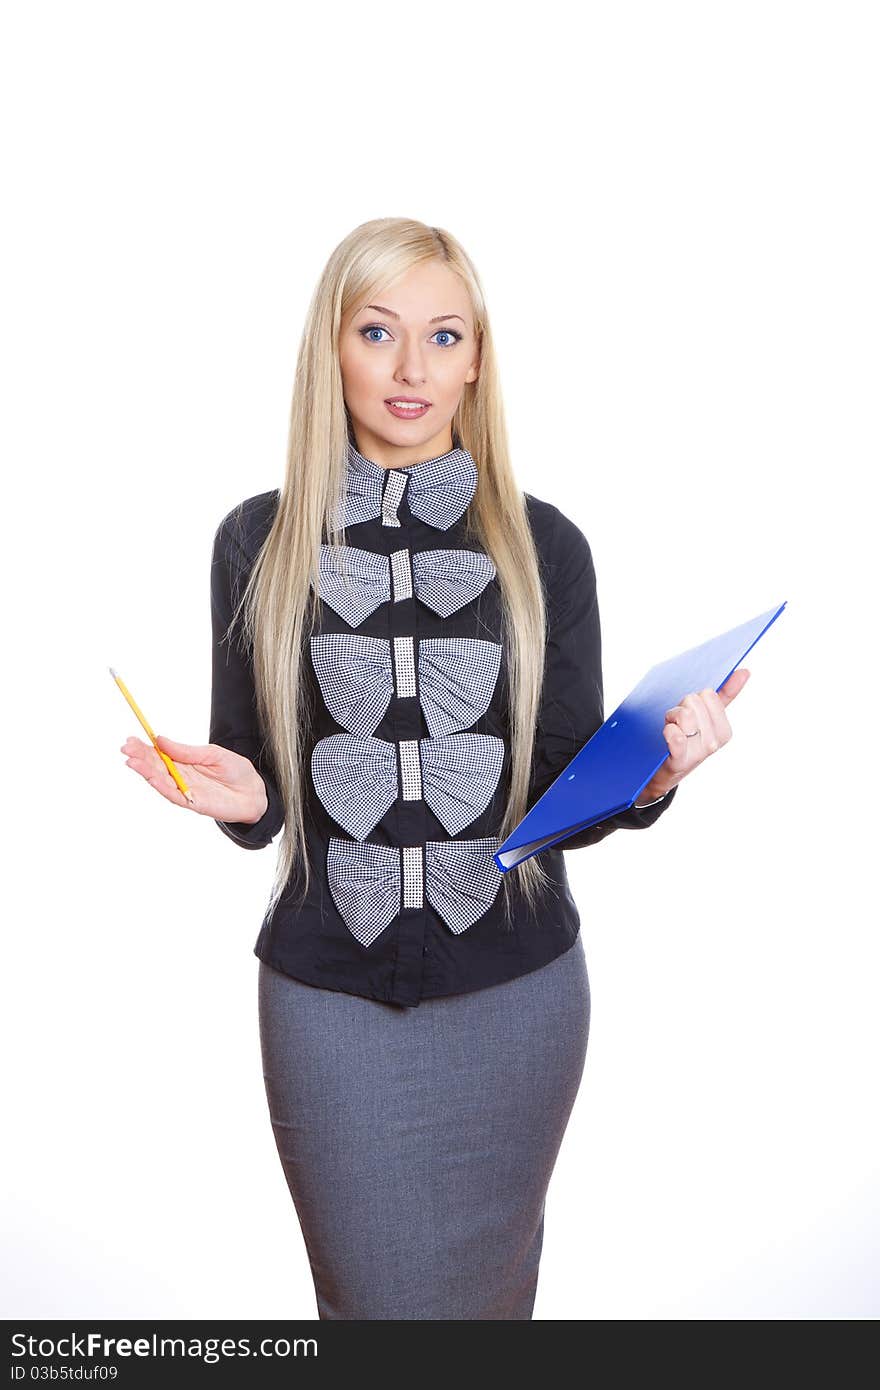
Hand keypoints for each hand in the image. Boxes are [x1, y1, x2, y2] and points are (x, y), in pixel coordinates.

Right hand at [119, 735, 268, 823]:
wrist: (254, 791)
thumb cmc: (235, 771)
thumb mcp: (211, 753)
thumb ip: (186, 751)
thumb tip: (160, 739)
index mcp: (184, 763)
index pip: (159, 754)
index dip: (144, 748)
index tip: (131, 739)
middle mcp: (181, 777)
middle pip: (155, 767)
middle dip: (140, 757)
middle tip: (126, 747)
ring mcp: (185, 790)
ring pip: (161, 782)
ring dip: (146, 772)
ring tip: (132, 761)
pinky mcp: (193, 803)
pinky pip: (174, 795)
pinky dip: (162, 787)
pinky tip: (152, 778)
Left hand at [637, 668, 751, 800]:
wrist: (663, 772)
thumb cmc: (685, 740)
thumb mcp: (705, 719)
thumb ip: (726, 695)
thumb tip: (744, 671)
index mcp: (724, 730)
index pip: (709, 695)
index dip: (692, 698)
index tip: (690, 710)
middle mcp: (714, 743)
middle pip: (694, 701)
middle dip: (680, 706)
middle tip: (677, 722)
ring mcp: (699, 754)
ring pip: (684, 715)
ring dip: (670, 717)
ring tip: (670, 728)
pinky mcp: (679, 762)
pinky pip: (676, 736)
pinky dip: (669, 731)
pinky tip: (667, 734)